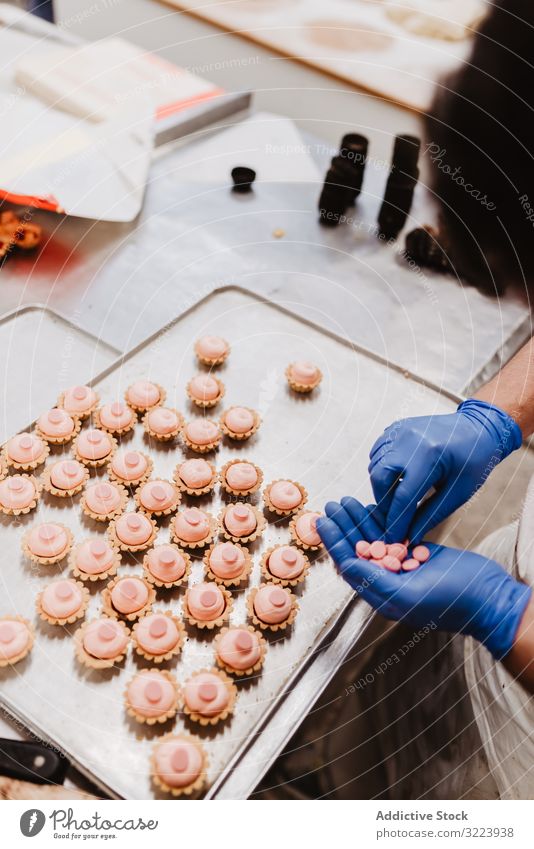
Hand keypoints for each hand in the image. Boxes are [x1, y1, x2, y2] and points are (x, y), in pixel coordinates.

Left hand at [317, 497, 530, 658]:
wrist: (490, 597)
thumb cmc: (452, 601)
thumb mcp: (409, 595)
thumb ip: (375, 580)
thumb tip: (345, 564)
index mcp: (382, 595)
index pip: (350, 564)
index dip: (335, 542)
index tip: (323, 521)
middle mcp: (388, 581)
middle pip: (358, 549)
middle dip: (344, 526)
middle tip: (331, 504)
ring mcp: (403, 567)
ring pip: (374, 540)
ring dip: (359, 520)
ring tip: (345, 501)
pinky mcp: (417, 555)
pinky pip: (392, 536)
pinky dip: (380, 521)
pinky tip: (369, 508)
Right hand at [368, 398, 521, 542]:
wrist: (479, 427)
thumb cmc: (474, 461)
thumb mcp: (458, 492)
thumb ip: (431, 515)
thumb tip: (410, 537)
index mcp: (429, 457)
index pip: (403, 496)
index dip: (396, 522)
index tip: (393, 539)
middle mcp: (409, 440)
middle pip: (380, 479)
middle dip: (383, 502)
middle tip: (394, 516)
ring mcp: (400, 430)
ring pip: (375, 465)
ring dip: (381, 486)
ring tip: (398, 496)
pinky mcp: (396, 427)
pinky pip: (378, 452)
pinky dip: (381, 467)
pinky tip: (397, 475)